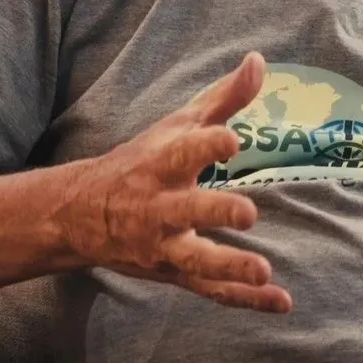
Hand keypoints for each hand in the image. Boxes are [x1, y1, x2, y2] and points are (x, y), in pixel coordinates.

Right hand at [52, 52, 292, 312]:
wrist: (81, 215)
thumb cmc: (141, 162)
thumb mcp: (175, 126)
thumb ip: (222, 98)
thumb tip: (258, 61)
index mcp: (160, 165)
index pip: (182, 152)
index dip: (206, 145)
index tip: (232, 139)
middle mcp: (159, 207)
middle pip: (188, 211)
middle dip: (215, 213)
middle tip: (247, 214)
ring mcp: (165, 245)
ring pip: (196, 260)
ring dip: (229, 267)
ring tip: (263, 271)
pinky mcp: (174, 273)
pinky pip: (211, 290)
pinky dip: (245, 299)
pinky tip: (281, 301)